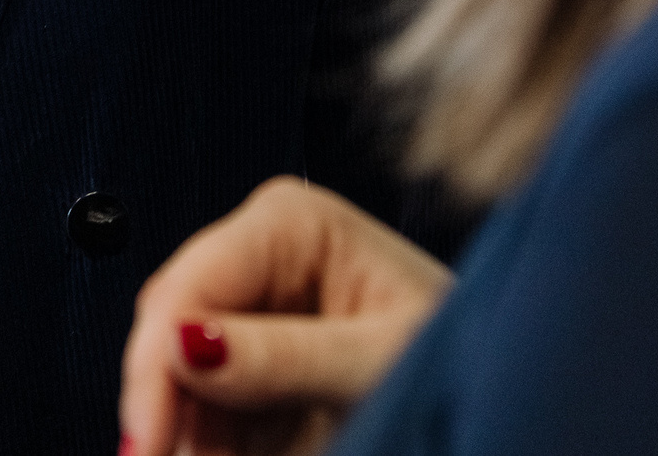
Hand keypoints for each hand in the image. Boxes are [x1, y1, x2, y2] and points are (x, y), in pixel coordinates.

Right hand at [120, 177, 451, 455]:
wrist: (509, 387)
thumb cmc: (473, 350)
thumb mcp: (381, 362)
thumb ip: (286, 356)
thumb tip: (185, 344)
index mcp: (291, 224)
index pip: (188, 286)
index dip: (155, 366)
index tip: (149, 442)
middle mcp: (262, 256)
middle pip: (170, 332)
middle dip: (169, 410)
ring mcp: (256, 310)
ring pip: (178, 380)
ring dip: (191, 436)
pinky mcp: (257, 363)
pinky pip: (206, 410)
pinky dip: (212, 445)